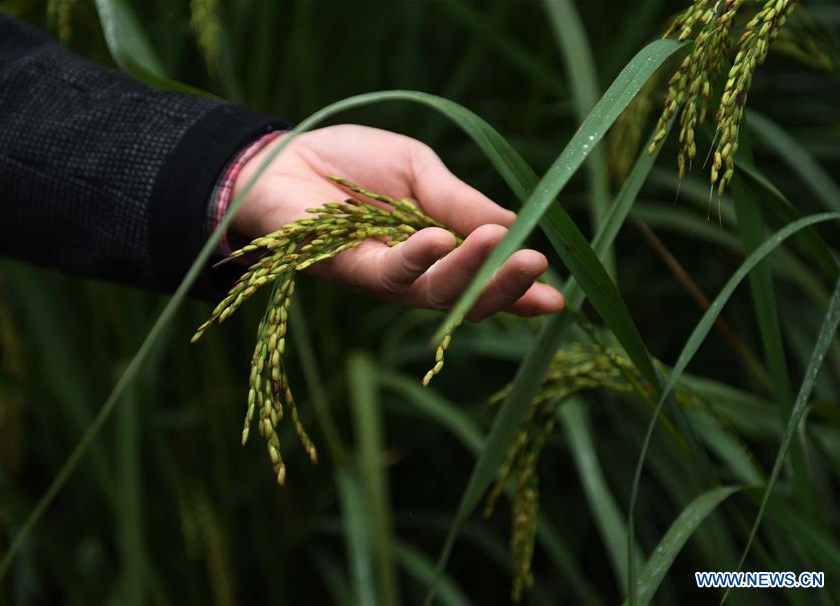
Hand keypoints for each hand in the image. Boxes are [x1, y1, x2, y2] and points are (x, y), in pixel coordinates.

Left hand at [231, 125, 563, 321]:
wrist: (284, 156)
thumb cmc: (351, 163)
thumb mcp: (418, 171)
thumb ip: (459, 202)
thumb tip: (513, 226)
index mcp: (437, 249)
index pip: (483, 277)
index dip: (518, 290)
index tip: (555, 294)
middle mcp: (413, 273)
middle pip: (465, 295)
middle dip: (504, 286)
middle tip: (538, 268)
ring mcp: (381, 277)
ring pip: (433, 291)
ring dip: (469, 272)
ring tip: (501, 247)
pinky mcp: (346, 268)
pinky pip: (388, 272)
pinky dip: (416, 256)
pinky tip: (438, 240)